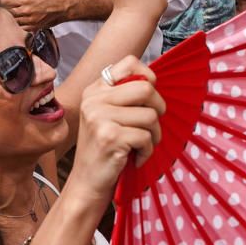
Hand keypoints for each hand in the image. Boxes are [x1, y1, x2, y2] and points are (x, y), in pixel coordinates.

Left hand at [3, 0, 68, 29]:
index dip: (1, 0)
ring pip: (14, 21)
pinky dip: (19, 25)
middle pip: (9, 12)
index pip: (7, 1)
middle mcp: (26, 11)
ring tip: (12, 14)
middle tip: (4, 7)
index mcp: (25, 1)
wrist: (61, 8)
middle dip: (5, 9)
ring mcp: (30, 21)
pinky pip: (22, 28)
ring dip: (12, 17)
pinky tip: (20, 21)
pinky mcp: (34, 27)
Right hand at [68, 57, 165, 201]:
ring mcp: (99, 117)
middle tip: (152, 125)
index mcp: (94, 90)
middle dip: (158, 109)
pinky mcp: (109, 137)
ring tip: (142, 145)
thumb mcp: (107, 115)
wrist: (87, 181)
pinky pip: (146, 137)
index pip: (129, 63)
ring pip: (150, 115)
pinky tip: (135, 157)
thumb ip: (124, 96)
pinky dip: (147, 151)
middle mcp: (94, 100)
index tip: (149, 97)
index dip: (148, 76)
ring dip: (154, 135)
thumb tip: (154, 82)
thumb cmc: (105, 148)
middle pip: (146, 88)